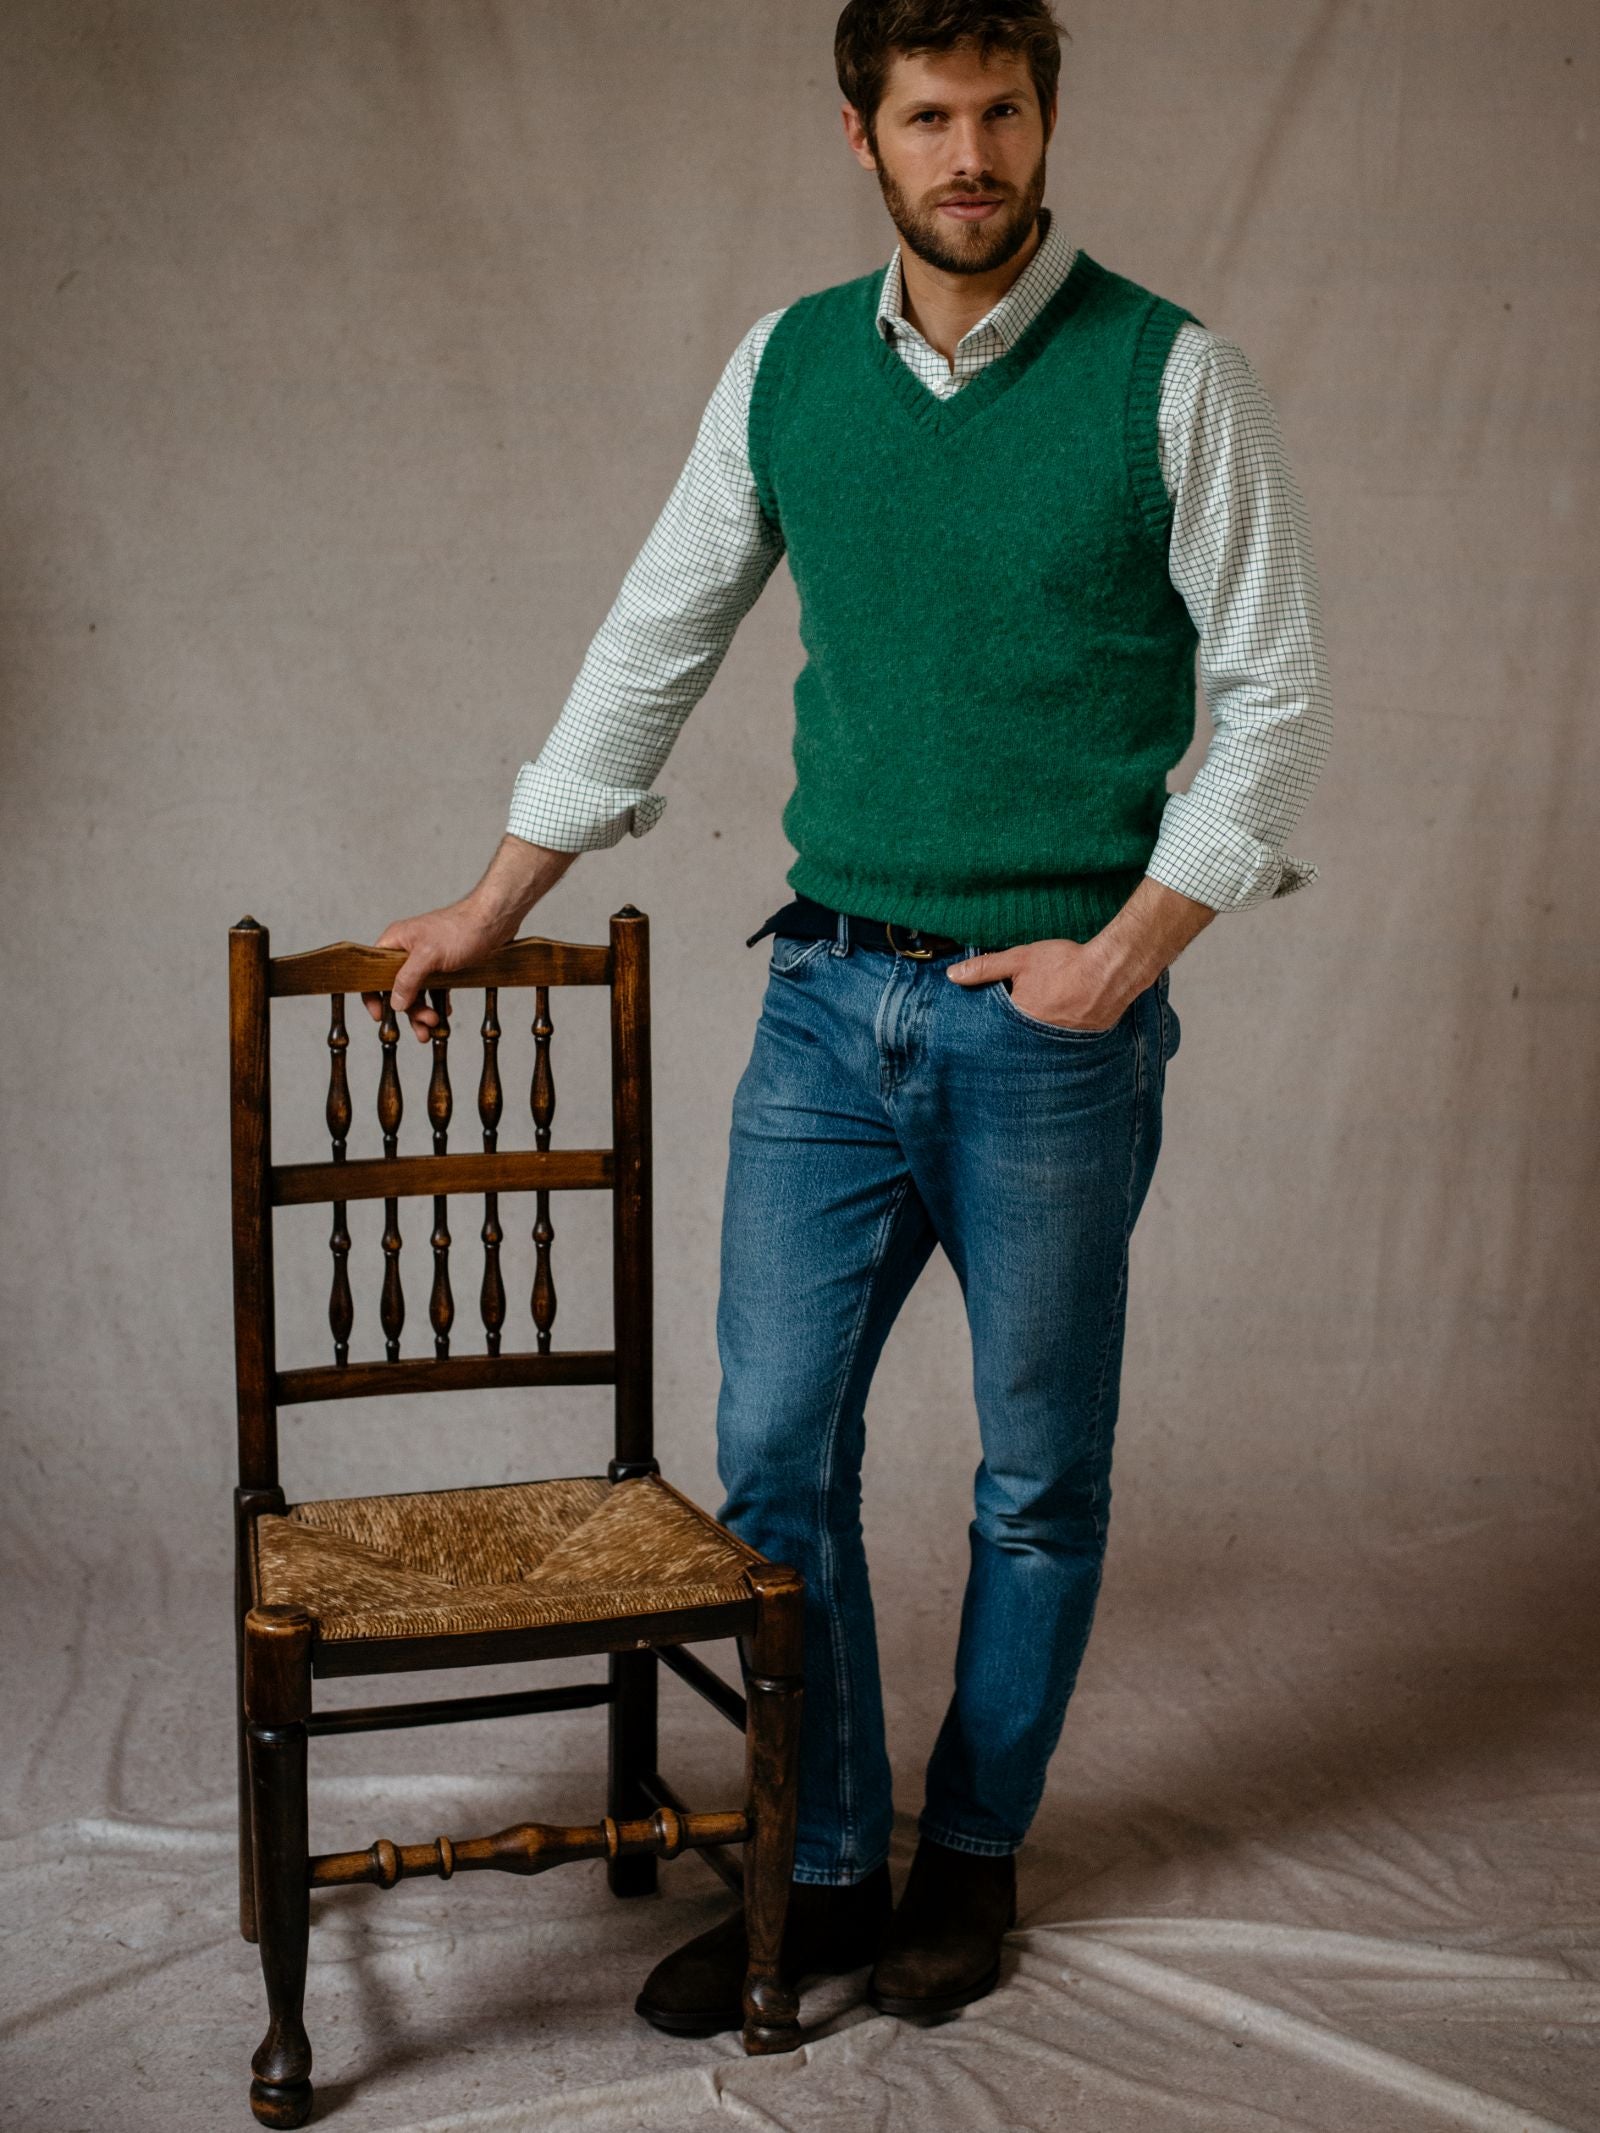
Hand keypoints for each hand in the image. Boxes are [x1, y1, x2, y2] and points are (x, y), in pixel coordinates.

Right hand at [362, 835, 577, 1040]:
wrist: (495, 920)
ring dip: (423, 1012)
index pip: (373, 973)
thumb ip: (408, 979)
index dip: (374, 996)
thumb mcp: (429, 956)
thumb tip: (395, 1004)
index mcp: (396, 942)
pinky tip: (445, 1014)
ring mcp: (426, 959)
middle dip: (409, 1010)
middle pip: (397, 988)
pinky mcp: (444, 966)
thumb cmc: (461, 930)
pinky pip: (435, 990)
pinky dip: (438, 1003)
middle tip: (426, 1024)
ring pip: (417, 992)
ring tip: (435, 1028)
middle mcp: (407, 951)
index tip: (382, 1017)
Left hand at [945, 936, 1127, 1030]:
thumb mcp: (1020, 960)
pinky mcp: (1078, 1045)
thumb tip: (953, 975)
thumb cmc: (1065, 964)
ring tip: (1039, 1016)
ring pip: (1036, 1042)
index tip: (990, 1013)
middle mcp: (1036, 1041)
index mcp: (1017, 1022)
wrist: (1112, 972)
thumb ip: (985, 968)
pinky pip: (1059, 1045)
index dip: (990, 1020)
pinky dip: (1055, 1035)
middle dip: (1011, 1030)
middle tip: (1017, 1015)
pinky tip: (1059, 1021)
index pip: (992, 1028)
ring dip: (1033, 1035)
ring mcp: (1059, 1046)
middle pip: (1014, 1038)